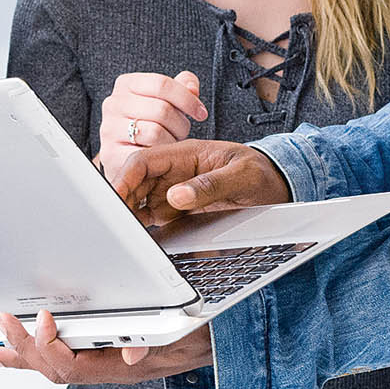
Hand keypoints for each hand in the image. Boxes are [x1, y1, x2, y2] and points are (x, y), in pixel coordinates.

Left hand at [0, 309, 212, 383]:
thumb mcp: (189, 335)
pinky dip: (35, 356)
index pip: (75, 366)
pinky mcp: (106, 354)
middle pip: (56, 368)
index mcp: (124, 366)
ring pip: (55, 366)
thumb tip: (130, 354)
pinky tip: (14, 353)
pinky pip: (64, 360)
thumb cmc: (204, 336)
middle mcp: (110, 368)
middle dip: (25, 349)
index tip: (42, 318)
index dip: (51, 347)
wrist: (220, 341)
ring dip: (23, 355)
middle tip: (2, 325)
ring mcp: (107, 363)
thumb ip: (158, 343)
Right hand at [97, 70, 208, 178]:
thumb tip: (191, 87)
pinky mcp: (110, 154)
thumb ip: (181, 88)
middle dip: (181, 124)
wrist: (125, 155)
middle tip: (183, 133)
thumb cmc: (150, 124)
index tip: (201, 113)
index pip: (162, 84)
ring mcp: (109, 129)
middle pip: (161, 109)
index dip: (187, 98)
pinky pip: (145, 155)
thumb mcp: (166, 101)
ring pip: (155, 132)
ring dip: (172, 141)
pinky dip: (158, 157)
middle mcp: (113, 103)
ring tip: (171, 143)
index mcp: (126, 83)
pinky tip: (160, 156)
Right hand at [110, 138, 291, 225]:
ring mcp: (174, 191)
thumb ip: (210, 185)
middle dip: (121, 199)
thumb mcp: (242, 176)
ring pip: (139, 200)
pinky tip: (137, 234)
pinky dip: (141, 224)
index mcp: (185, 154)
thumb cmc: (260, 173)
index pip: (144, 161)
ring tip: (123, 231)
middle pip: (135, 182)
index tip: (114, 197)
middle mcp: (174, 172)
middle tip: (115, 222)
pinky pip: (152, 215)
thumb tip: (176, 196)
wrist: (274, 186)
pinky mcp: (178, 209)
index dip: (124, 178)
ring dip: (129, 214)